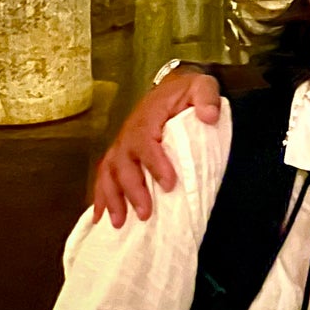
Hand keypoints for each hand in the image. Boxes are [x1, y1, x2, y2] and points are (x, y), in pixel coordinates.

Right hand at [91, 69, 222, 224]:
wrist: (170, 88)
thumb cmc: (185, 93)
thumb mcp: (201, 87)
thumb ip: (206, 98)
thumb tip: (209, 116)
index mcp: (148, 119)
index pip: (146, 142)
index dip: (155, 164)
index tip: (169, 184)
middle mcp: (129, 133)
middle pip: (124, 164)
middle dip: (133, 190)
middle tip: (146, 213)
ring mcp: (122, 145)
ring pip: (109, 173)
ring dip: (112, 198)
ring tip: (119, 223)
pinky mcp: (120, 155)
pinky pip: (104, 176)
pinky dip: (100, 197)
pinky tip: (100, 218)